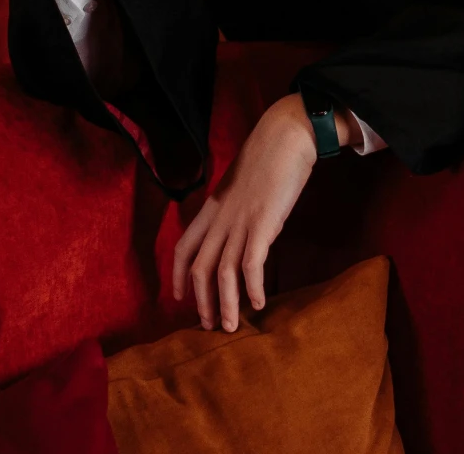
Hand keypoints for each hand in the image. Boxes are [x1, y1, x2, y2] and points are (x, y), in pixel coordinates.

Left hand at [170, 93, 351, 330]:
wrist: (285, 136)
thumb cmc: (268, 159)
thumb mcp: (241, 186)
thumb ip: (234, 209)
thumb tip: (239, 229)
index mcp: (212, 208)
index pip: (183, 247)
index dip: (178, 276)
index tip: (179, 298)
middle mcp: (220, 218)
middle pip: (199, 268)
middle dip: (201, 301)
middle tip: (208, 326)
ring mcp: (240, 221)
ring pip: (222, 272)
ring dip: (225, 304)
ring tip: (231, 326)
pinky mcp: (263, 223)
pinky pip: (251, 263)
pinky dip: (253, 287)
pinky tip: (259, 303)